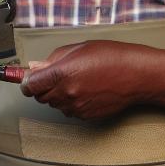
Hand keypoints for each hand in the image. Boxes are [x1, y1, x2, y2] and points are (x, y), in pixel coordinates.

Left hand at [18, 40, 149, 119]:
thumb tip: (35, 68)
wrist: (136, 76)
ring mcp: (76, 107)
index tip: (29, 79)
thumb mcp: (78, 48)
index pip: (29, 86)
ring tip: (78, 81)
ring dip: (59, 95)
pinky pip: (69, 111)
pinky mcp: (85, 117)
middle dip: (44, 87)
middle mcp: (66, 93)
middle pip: (40, 97)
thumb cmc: (111, 57)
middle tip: (59, 76)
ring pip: (55, 105)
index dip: (27, 82)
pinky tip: (87, 91)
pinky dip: (72, 103)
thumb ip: (52, 60)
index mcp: (61, 73)